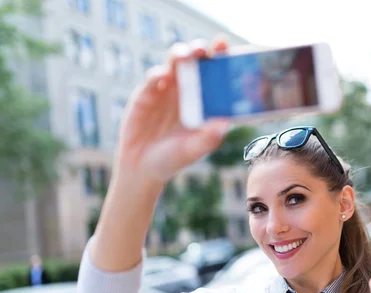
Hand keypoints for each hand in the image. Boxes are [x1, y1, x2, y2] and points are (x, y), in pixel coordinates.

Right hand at [115, 37, 230, 184]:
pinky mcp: (147, 93)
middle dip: (204, 50)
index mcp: (205, 101)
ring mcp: (167, 89)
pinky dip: (159, 74)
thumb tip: (224, 124)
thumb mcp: (192, 151)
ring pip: (175, 62)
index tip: (229, 48)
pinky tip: (163, 77)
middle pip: (197, 61)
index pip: (216, 74)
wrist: (141, 166)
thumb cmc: (173, 158)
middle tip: (210, 48)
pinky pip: (153, 78)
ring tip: (186, 55)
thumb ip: (208, 139)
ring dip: (181, 54)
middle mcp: (188, 90)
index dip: (223, 58)